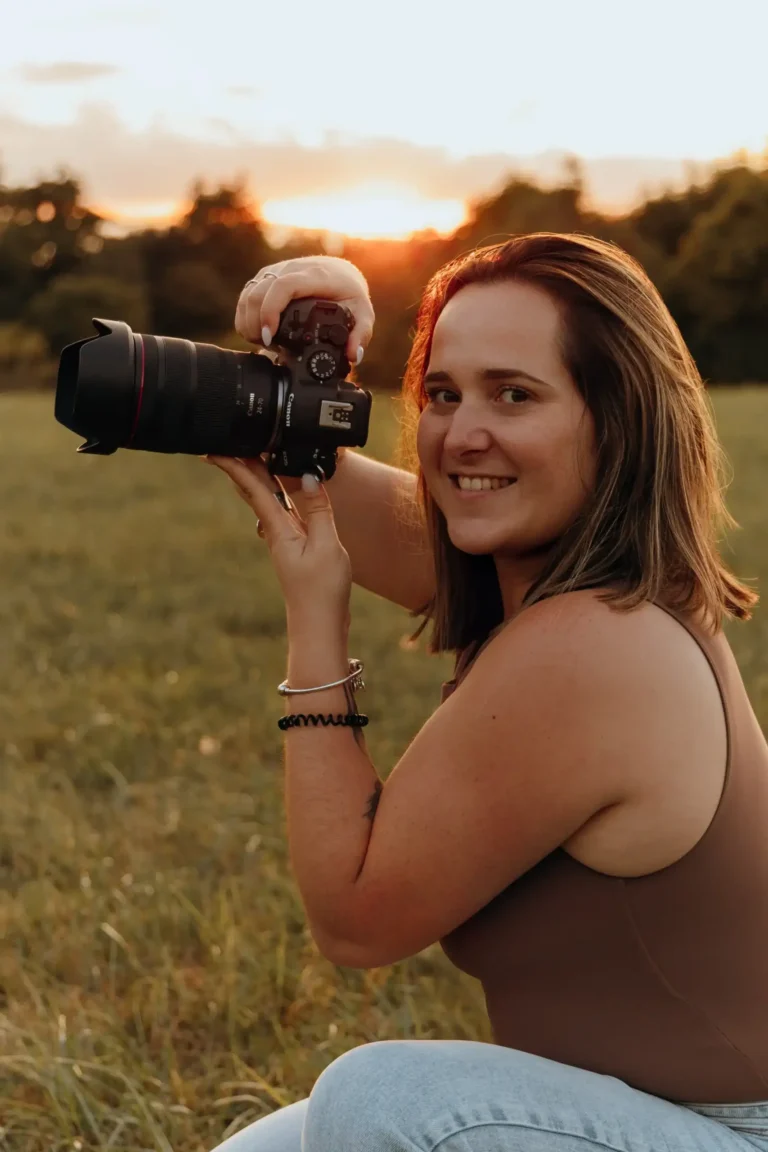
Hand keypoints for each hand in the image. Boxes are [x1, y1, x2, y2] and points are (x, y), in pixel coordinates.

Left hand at [205, 455, 351, 628]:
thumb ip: (318, 510)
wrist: (320, 626)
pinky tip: (285, 490)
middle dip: (242, 466)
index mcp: (279, 530)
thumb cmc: (322, 591)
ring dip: (258, 478)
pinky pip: (283, 512)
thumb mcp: (326, 546)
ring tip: (250, 457)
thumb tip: (308, 476)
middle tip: (228, 443)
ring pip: (267, 501)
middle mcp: (276, 532)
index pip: (253, 489)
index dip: (235, 466)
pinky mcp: (297, 548)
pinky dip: (279, 494)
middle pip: (255, 491)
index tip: (215, 450)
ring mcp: (285, 540)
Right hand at [236, 256, 374, 365]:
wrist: (340, 272)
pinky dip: (245, 315)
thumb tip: (352, 356)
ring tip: (261, 342)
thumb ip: (361, 334)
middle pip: (259, 291)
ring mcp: (276, 271)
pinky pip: (247, 294)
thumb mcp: (363, 313)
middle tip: (265, 345)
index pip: (284, 286)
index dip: (271, 310)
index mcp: (314, 276)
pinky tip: (256, 332)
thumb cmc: (349, 293)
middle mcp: (291, 269)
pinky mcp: (267, 277)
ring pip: (249, 293)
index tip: (270, 335)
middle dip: (255, 323)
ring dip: (248, 321)